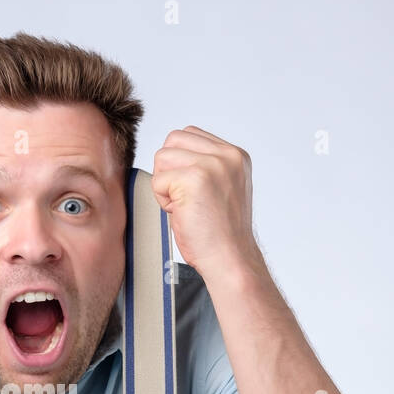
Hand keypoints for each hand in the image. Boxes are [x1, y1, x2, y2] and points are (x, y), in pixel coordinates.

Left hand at [151, 126, 259, 280]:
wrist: (230, 259)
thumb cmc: (221, 233)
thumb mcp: (221, 188)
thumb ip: (204, 165)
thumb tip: (171, 154)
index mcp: (235, 155)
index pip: (190, 135)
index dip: (180, 163)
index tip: (193, 190)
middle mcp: (227, 155)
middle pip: (173, 139)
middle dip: (169, 169)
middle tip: (184, 197)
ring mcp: (212, 164)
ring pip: (162, 157)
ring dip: (165, 184)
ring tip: (184, 205)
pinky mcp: (194, 178)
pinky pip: (158, 180)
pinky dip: (162, 200)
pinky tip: (181, 213)